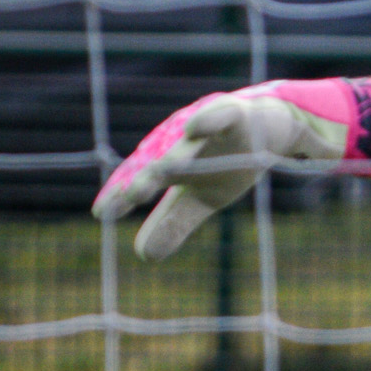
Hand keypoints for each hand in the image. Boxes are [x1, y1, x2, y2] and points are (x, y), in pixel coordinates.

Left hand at [92, 77, 370, 259]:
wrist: (269, 127)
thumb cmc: (227, 163)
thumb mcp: (202, 199)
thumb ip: (174, 224)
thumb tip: (144, 255)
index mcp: (172, 169)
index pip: (141, 182)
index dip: (120, 195)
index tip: (101, 212)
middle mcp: (181, 148)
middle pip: (162, 166)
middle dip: (147, 179)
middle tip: (132, 194)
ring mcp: (206, 131)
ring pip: (188, 146)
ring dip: (176, 158)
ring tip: (161, 170)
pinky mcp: (233, 114)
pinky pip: (219, 116)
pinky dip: (207, 122)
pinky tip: (193, 129)